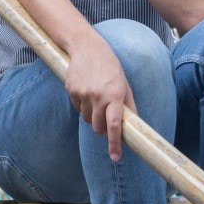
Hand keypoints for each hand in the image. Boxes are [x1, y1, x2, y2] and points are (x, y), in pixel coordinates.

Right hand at [66, 32, 136, 160]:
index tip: (115, 157)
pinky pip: (77, 107)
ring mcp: (82, 93)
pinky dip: (82, 105)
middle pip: (97, 127)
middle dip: (102, 130)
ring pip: (86, 119)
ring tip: (96, 100)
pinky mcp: (71, 89)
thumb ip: (128, 105)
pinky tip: (86, 91)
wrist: (86, 46)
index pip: (114, 125)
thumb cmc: (110, 66)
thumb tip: (133, 126)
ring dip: (92, 116)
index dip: (114, 143)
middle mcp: (98, 96)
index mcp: (115, 95)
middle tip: (105, 121)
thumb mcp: (124, 84)